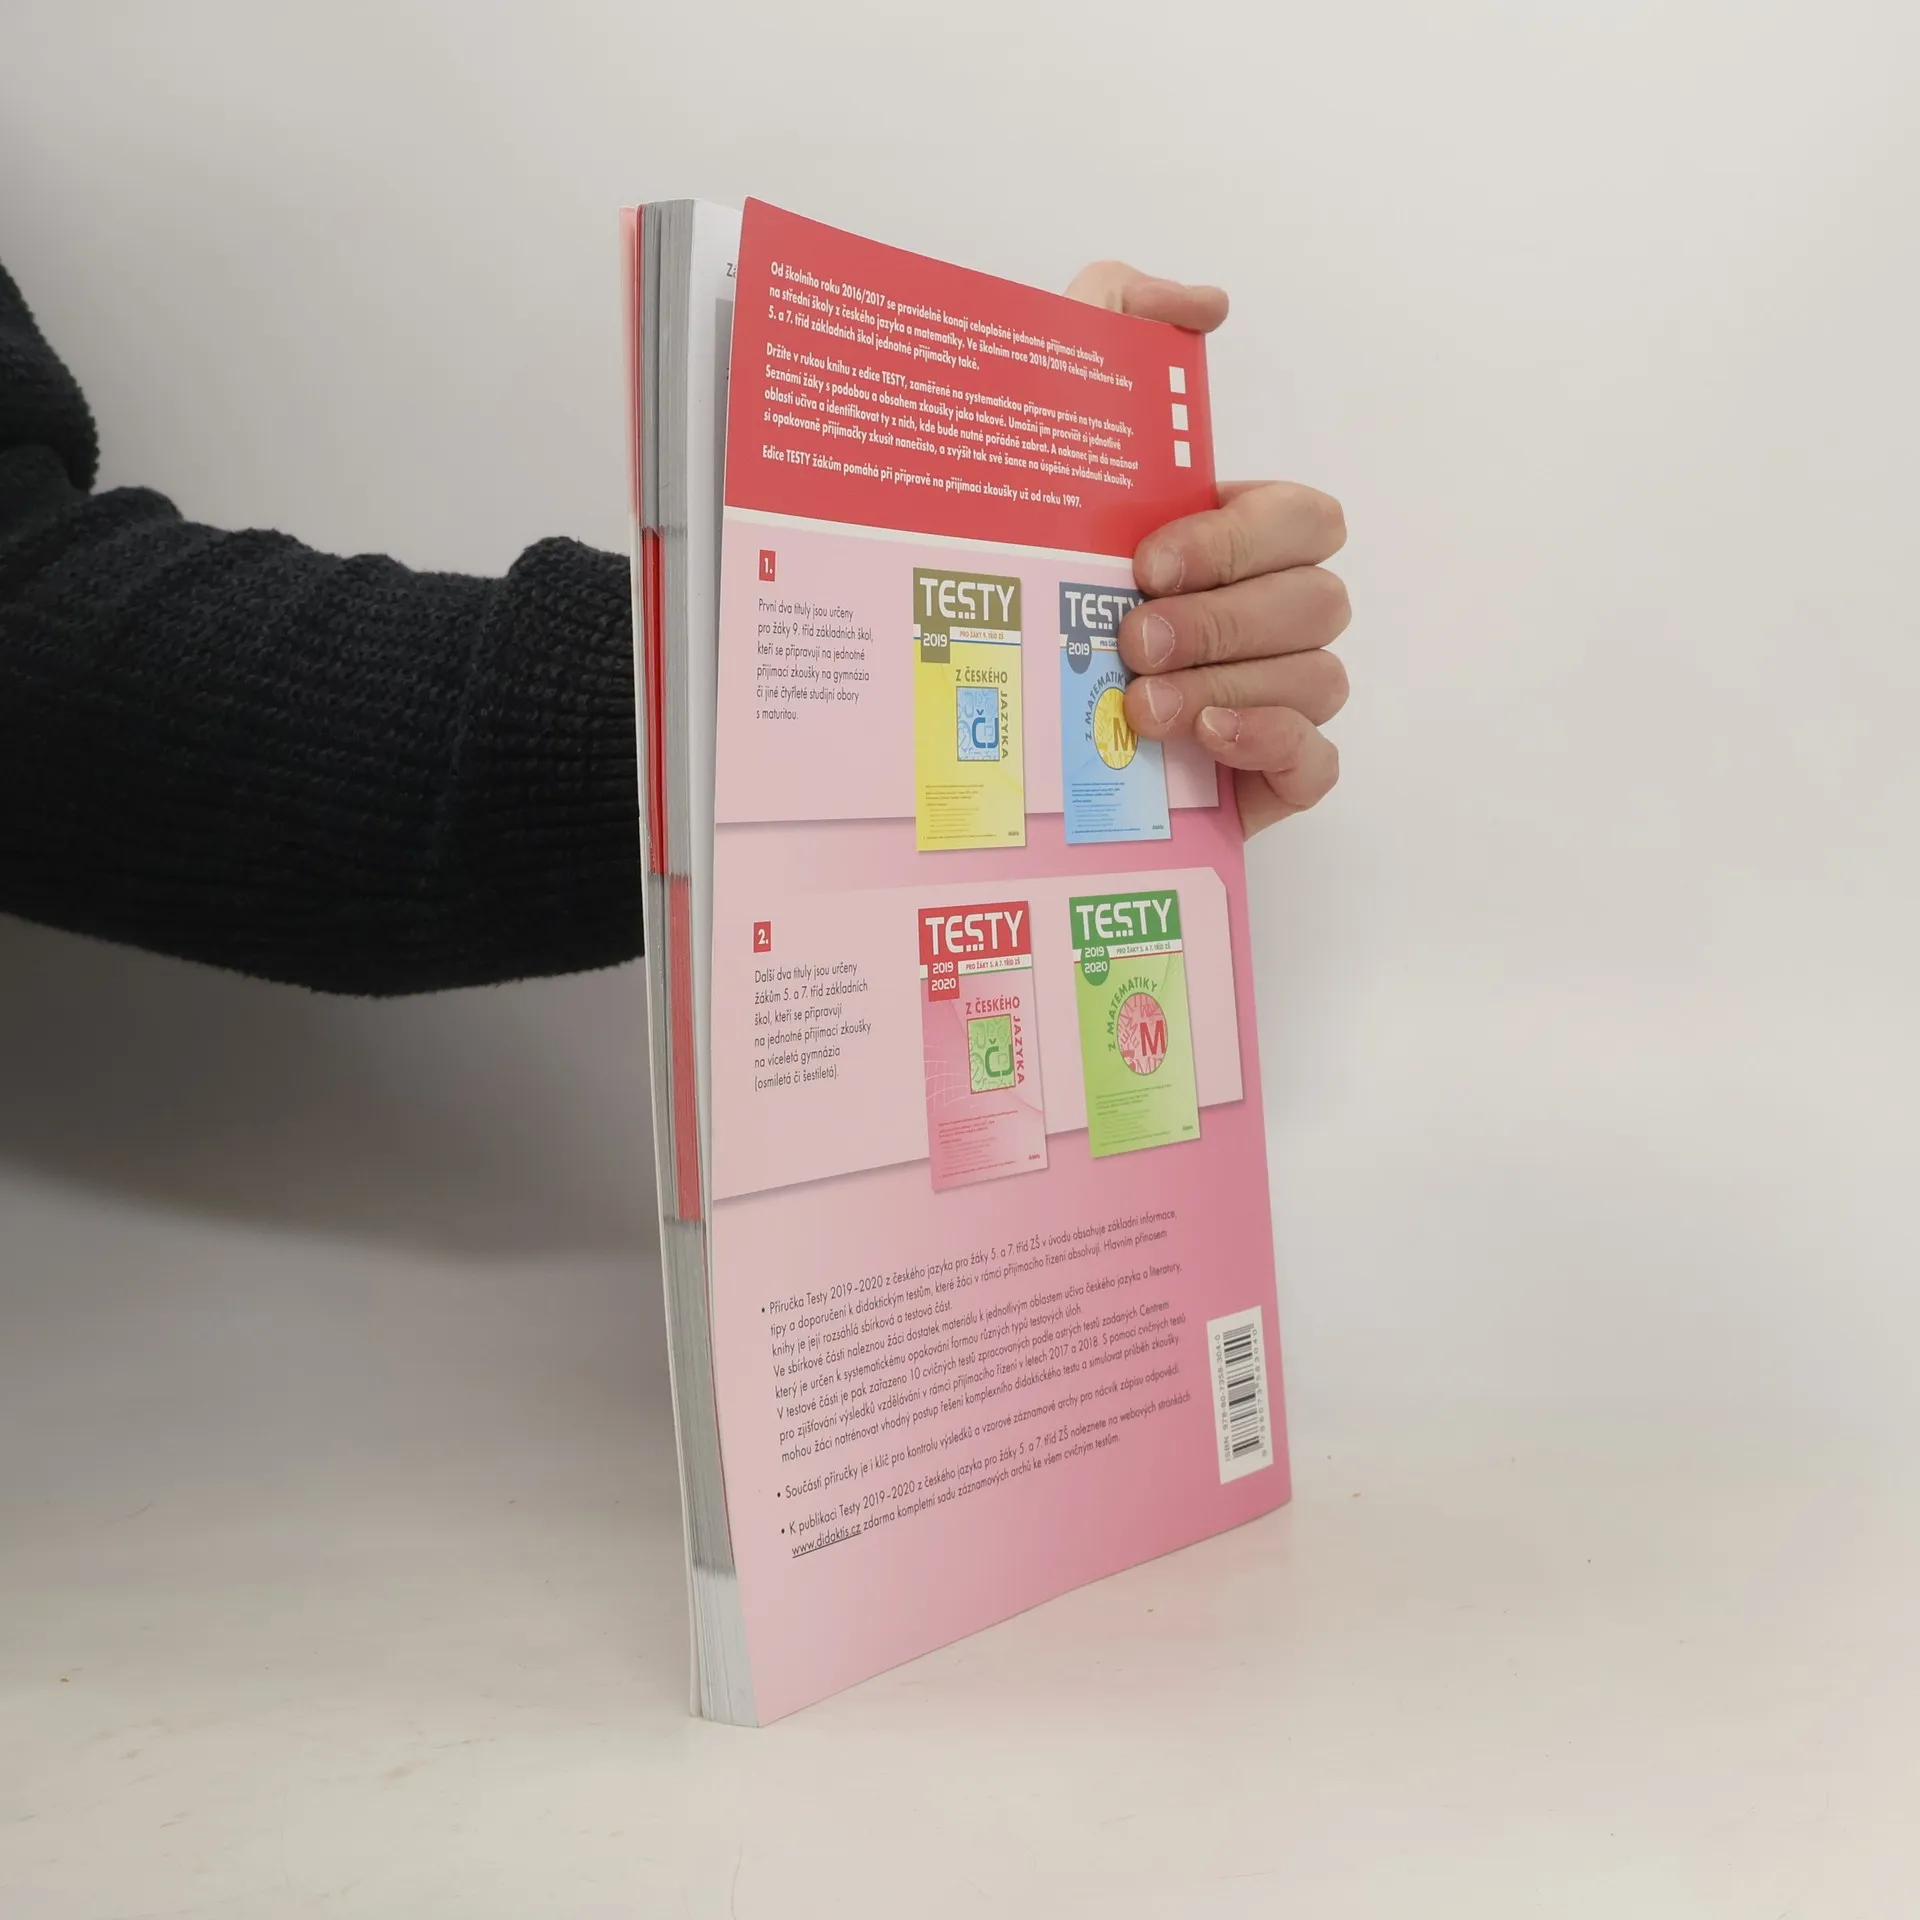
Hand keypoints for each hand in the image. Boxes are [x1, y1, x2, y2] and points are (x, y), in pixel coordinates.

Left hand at [1066, 262, 1349, 836]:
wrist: (984, 711)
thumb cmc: (1033, 572)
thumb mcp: (1051, 424)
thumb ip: (1115, 322)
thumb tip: (1207, 305)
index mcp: (1240, 539)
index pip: (1304, 518)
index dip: (1239, 541)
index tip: (1145, 562)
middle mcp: (1270, 614)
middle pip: (1317, 601)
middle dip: (1223, 618)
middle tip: (1131, 639)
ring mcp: (1278, 695)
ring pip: (1319, 678)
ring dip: (1231, 685)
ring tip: (1139, 703)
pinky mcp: (1269, 776)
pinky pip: (1318, 760)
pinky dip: (1273, 743)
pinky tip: (1203, 739)